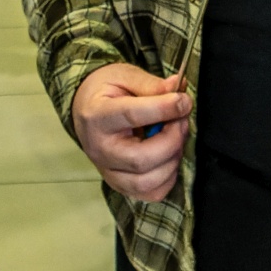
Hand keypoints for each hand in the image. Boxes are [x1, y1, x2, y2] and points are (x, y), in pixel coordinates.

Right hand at [72, 62, 190, 201]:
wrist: (86, 110)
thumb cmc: (105, 92)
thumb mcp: (124, 77)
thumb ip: (151, 84)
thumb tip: (178, 87)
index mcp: (97, 116)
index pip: (132, 115)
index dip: (165, 108)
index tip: (184, 101)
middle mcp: (100, 149)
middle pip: (140, 159)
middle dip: (172, 140)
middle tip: (181, 120)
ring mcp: (108, 171)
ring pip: (146, 182)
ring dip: (172, 160)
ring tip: (175, 138)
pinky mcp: (119, 185)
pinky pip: (150, 193)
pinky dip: (168, 178)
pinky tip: (168, 157)